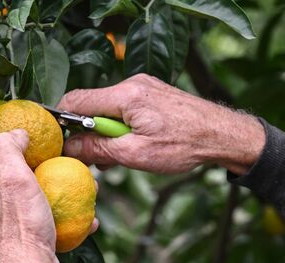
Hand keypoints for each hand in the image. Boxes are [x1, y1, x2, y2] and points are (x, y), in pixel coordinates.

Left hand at [0, 130, 63, 262]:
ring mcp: (10, 222)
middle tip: (33, 149)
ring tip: (76, 182)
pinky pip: (48, 220)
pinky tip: (87, 217)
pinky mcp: (29, 237)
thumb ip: (8, 150)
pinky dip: (67, 216)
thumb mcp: (13, 179)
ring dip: (49, 187)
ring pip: (27, 197)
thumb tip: (16, 133)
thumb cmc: (21, 228)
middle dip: (12, 160)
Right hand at [58, 74, 264, 175]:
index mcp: (126, 95)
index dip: (63, 121)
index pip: (77, 100)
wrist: (223, 135)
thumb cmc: (184, 145)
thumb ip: (98, 149)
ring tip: (118, 156)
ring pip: (107, 108)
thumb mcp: (135, 154)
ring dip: (105, 132)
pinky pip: (123, 108)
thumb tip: (69, 148)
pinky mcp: (151, 93)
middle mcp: (132, 84)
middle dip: (87, 131)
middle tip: (94, 157)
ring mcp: (143, 86)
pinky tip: (131, 145)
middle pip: (90, 103)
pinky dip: (120, 127)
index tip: (61, 142)